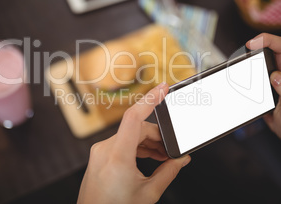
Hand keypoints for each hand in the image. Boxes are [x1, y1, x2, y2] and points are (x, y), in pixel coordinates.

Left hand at [77, 83, 190, 203]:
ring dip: (148, 143)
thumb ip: (168, 172)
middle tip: (171, 152)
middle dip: (158, 137)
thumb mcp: (149, 194)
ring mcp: (100, 152)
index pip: (134, 117)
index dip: (150, 99)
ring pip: (130, 136)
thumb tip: (181, 160)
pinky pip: (121, 143)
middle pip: (137, 129)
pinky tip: (148, 158)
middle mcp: (105, 150)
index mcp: (117, 157)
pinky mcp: (99, 156)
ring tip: (161, 158)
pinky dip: (137, 147)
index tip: (163, 88)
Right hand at [247, 34, 280, 180]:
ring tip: (239, 63)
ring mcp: (275, 77)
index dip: (268, 40)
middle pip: (272, 47)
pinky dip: (246, 70)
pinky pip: (256, 71)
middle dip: (257, 44)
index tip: (252, 44)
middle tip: (243, 51)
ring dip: (250, 58)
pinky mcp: (266, 83)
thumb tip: (277, 76)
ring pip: (262, 59)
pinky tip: (240, 76)